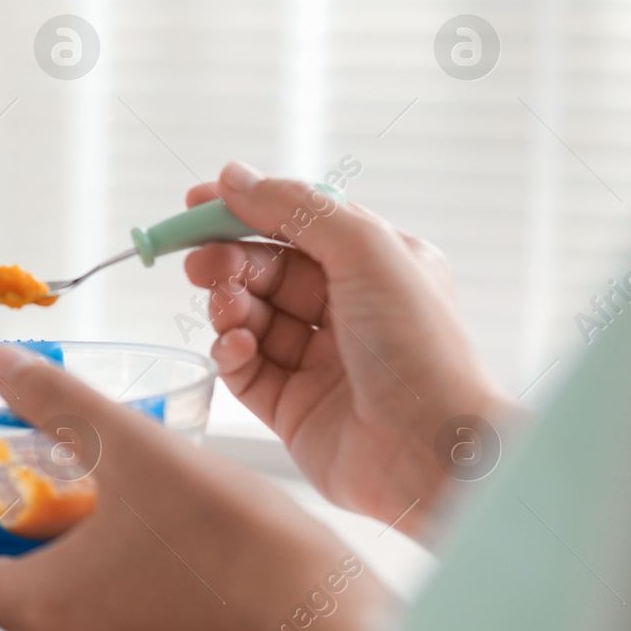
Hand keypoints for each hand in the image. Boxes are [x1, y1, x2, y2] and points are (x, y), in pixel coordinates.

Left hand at [0, 343, 390, 630]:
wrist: (325, 620)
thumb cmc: (229, 540)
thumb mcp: (132, 448)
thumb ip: (59, 403)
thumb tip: (3, 365)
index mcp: (46, 603)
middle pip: (10, 602)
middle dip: (2, 557)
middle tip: (8, 508)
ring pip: (69, 620)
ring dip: (64, 575)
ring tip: (83, 520)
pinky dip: (118, 598)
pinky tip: (151, 556)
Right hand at [183, 161, 518, 537]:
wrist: (434, 453)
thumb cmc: (419, 348)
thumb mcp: (367, 252)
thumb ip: (298, 209)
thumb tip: (234, 177)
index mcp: (377, 266)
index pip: (300, 223)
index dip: (248, 209)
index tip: (196, 205)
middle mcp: (350, 310)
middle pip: (268, 269)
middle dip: (230, 261)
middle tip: (200, 264)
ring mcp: (320, 361)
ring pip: (252, 316)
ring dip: (229, 306)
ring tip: (228, 311)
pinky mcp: (293, 408)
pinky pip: (245, 369)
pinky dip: (231, 352)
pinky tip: (236, 347)